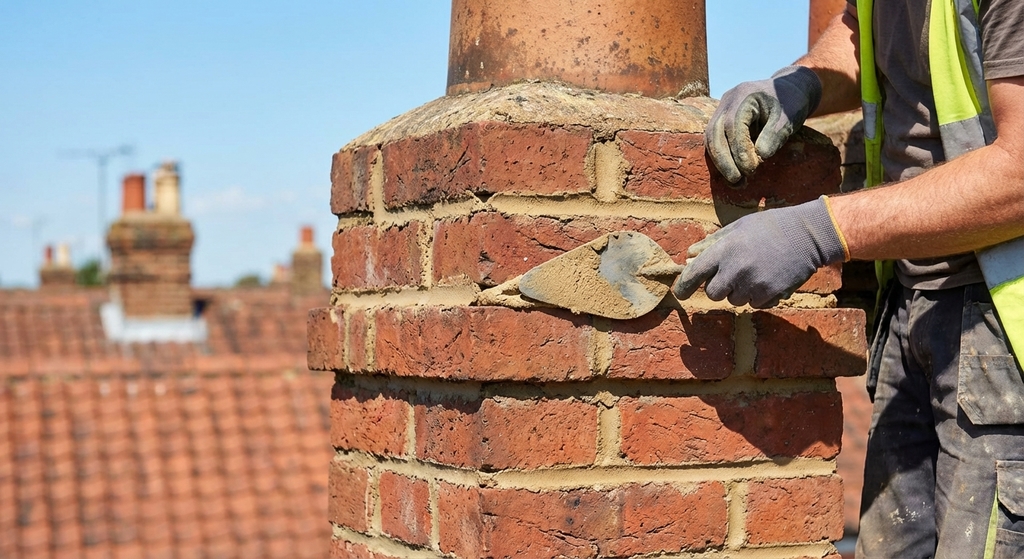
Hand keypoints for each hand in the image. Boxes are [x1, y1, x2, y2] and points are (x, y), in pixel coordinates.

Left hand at [672, 197, 846, 307]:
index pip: (693, 274)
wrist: (808, 234)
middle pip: (713, 294)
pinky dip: (758, 296)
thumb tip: (689, 255)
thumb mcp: (738, 227)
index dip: (683, 286)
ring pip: (734, 301)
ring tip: (756, 271)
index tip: (680, 293)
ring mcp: (753, 284)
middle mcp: (736, 269)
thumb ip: (712, 243)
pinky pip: (754, 304)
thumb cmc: (770, 227)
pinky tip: (768, 278)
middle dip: (719, 288)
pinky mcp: (769, 294)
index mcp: (724, 249)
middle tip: (733, 274)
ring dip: (740, 291)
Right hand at [706, 66, 822, 182]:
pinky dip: (722, 158)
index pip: (733, 124)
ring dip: (720, 162)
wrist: (788, 89)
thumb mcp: (789, 118)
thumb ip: (775, 135)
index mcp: (744, 95)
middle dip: (723, 159)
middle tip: (737, 180)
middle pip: (714, 132)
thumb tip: (759, 156)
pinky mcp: (722, 121)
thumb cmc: (791, 102)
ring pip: (710, 138)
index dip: (739, 149)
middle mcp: (727, 101)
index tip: (751, 169)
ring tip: (736, 181)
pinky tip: (734, 172)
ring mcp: (722, 110)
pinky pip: (715, 141)